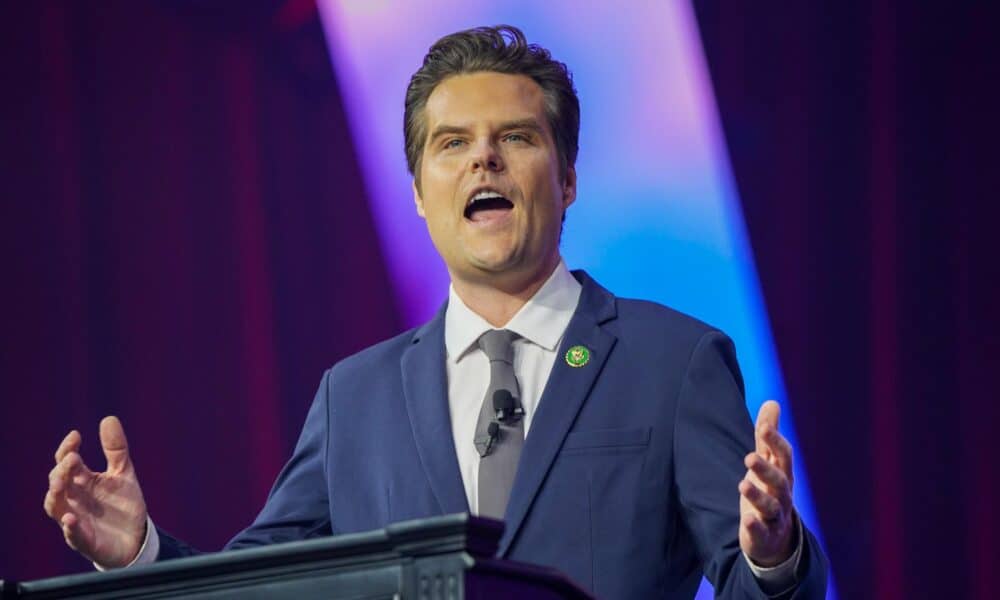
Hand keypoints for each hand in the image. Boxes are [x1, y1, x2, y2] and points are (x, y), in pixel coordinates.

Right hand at [43, 416, 148, 566]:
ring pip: (55, 508)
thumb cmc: (123, 505)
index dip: (67, 449)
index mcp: (82, 482)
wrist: (136, 537)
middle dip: (62, 470)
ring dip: (56, 495)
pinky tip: (71, 519)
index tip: (76, 435)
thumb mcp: (123, 473)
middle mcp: (74, 499)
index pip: (66, 463)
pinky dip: (70, 528)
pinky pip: (72, 535)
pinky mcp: (85, 540)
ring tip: (62, 482)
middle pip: (57, 483)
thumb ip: (116, 449)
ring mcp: (76, 520)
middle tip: (73, 457)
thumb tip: (108, 418)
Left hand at [738, 400, 796, 566]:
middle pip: (778, 480)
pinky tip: (747, 519)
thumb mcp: (769, 462)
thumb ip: (767, 435)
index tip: (764, 426)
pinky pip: (762, 531)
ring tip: (743, 485)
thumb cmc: (771, 491)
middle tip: (749, 457)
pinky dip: (756, 526)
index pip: (783, 456)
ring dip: (758, 496)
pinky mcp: (764, 535)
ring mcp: (775, 516)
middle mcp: (782, 494)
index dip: (775, 441)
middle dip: (765, 469)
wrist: (776, 538)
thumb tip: (772, 402)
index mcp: (783, 474)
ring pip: (770, 506)